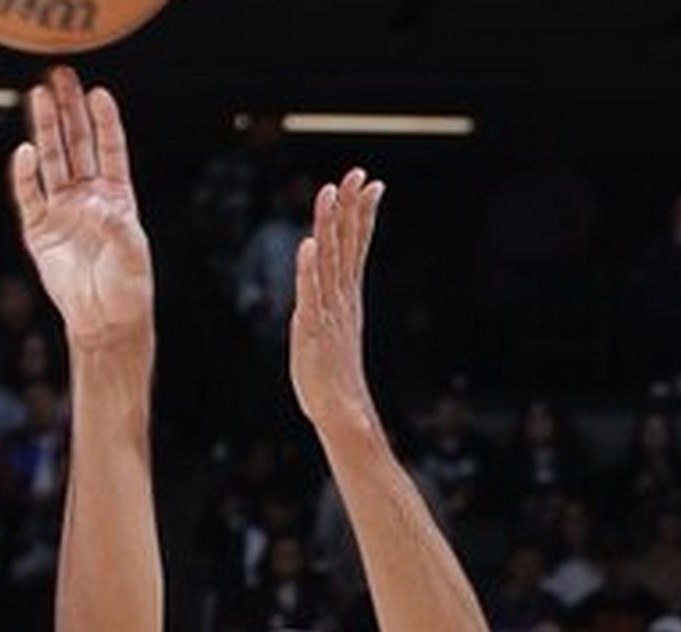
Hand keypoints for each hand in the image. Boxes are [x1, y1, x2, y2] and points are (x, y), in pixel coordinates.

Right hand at [9, 67, 152, 352]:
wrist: (104, 320)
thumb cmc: (128, 287)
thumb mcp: (133, 253)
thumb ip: (117, 226)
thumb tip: (95, 204)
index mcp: (117, 196)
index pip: (110, 150)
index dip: (105, 122)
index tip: (98, 93)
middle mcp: (89, 197)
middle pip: (77, 144)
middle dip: (69, 111)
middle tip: (60, 77)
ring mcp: (62, 210)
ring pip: (51, 161)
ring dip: (44, 130)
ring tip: (37, 95)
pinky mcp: (39, 230)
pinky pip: (29, 195)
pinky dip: (24, 174)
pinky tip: (23, 151)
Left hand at [290, 167, 385, 434]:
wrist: (341, 410)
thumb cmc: (334, 378)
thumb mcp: (334, 334)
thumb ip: (333, 311)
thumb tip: (332, 304)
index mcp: (347, 297)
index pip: (357, 246)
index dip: (363, 213)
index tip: (372, 183)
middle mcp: (341, 297)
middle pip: (347, 243)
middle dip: (351, 206)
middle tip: (358, 173)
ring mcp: (327, 310)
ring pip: (328, 258)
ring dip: (328, 224)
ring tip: (330, 192)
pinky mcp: (310, 326)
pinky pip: (309, 291)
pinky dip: (308, 267)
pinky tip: (308, 244)